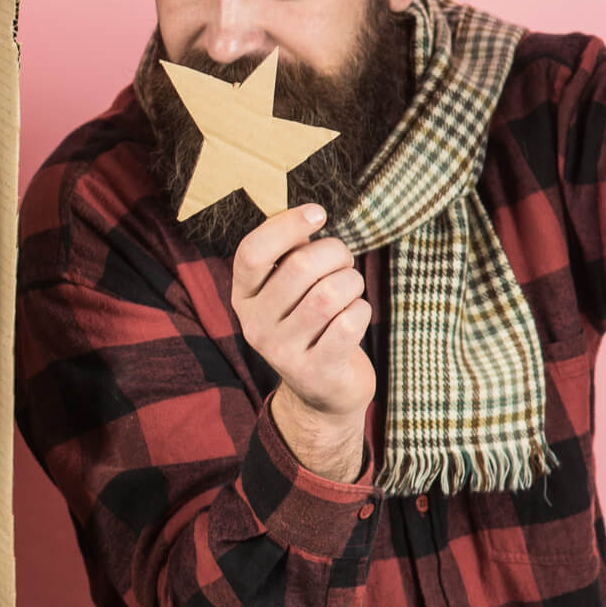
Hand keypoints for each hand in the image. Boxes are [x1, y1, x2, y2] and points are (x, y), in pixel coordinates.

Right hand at [231, 204, 371, 480]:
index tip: (318, 213)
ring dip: (352, 282)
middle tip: (344, 260)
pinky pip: (348, 323)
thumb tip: (309, 218)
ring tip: (351, 288)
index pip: (251, 252)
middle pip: (299, 268)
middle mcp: (255, 324)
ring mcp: (282, 351)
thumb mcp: (288, 290)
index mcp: (244, 296)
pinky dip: (361, 310)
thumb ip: (290, 254)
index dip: (286, 225)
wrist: (321, 392)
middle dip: (335, 253)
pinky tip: (356, 314)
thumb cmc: (310, 324)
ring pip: (329, 294)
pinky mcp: (314, 371)